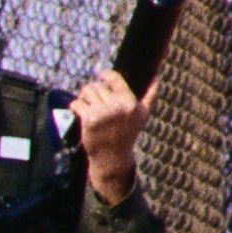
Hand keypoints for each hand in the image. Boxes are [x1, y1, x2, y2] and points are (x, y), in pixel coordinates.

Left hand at [71, 68, 150, 199]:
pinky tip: (78, 110)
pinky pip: (77, 103)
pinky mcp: (89, 119)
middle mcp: (117, 106)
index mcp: (130, 102)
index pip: (115, 79)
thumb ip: (150, 96)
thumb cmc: (127, 134)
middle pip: (98, 86)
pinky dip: (75, 106)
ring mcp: (103, 112)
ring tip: (86, 103)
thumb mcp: (142, 116)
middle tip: (92, 98)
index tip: (101, 75)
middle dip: (93, 90)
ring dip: (83, 96)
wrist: (112, 157)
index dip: (105, 75)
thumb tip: (156, 77)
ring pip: (86, 92)